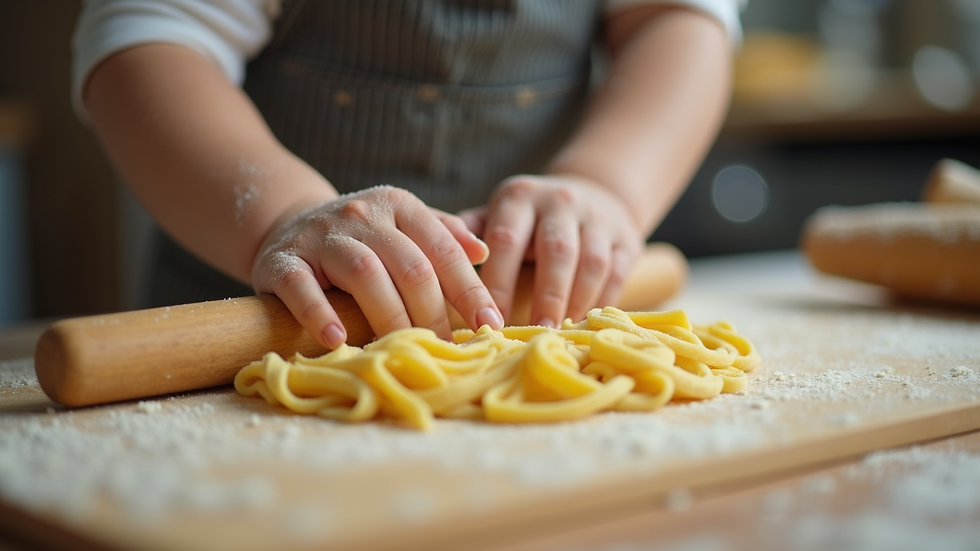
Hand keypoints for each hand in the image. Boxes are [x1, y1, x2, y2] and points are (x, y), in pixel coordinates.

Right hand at [252, 186, 503, 348]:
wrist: (284, 224)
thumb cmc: (358, 236)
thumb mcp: (401, 225)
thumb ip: (442, 236)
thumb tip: (484, 252)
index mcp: (398, 206)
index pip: (443, 249)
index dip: (470, 290)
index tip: (490, 325)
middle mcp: (363, 215)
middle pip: (410, 266)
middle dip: (435, 314)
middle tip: (447, 352)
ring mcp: (321, 236)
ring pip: (365, 274)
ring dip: (390, 318)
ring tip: (405, 351)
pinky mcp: (282, 260)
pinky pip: (301, 287)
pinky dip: (319, 314)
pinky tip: (338, 340)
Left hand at [460, 175, 644, 326]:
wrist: (593, 194)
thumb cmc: (529, 220)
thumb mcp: (497, 215)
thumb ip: (467, 235)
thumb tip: (438, 264)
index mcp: (519, 197)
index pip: (506, 240)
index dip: (498, 283)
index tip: (489, 320)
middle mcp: (560, 201)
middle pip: (555, 250)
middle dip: (545, 295)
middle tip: (535, 333)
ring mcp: (597, 217)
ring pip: (590, 262)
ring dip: (576, 300)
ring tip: (562, 332)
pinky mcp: (626, 236)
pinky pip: (617, 271)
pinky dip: (603, 299)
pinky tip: (587, 322)